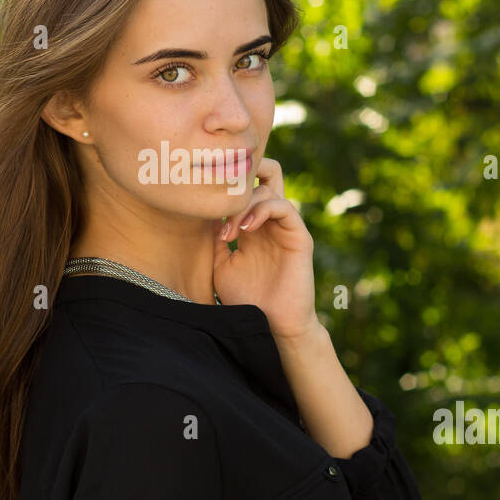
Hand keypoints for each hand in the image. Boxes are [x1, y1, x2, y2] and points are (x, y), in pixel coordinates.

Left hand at [212, 157, 319, 339]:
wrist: (270, 326)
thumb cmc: (246, 299)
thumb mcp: (220, 266)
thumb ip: (214, 239)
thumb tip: (200, 213)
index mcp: (253, 225)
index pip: (246, 187)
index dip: (226, 183)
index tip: (203, 200)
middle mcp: (270, 221)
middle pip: (265, 172)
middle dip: (241, 175)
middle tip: (220, 198)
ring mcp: (286, 227)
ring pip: (270, 187)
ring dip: (243, 204)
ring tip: (229, 231)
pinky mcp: (300, 237)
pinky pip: (284, 207)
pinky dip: (262, 210)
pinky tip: (244, 229)